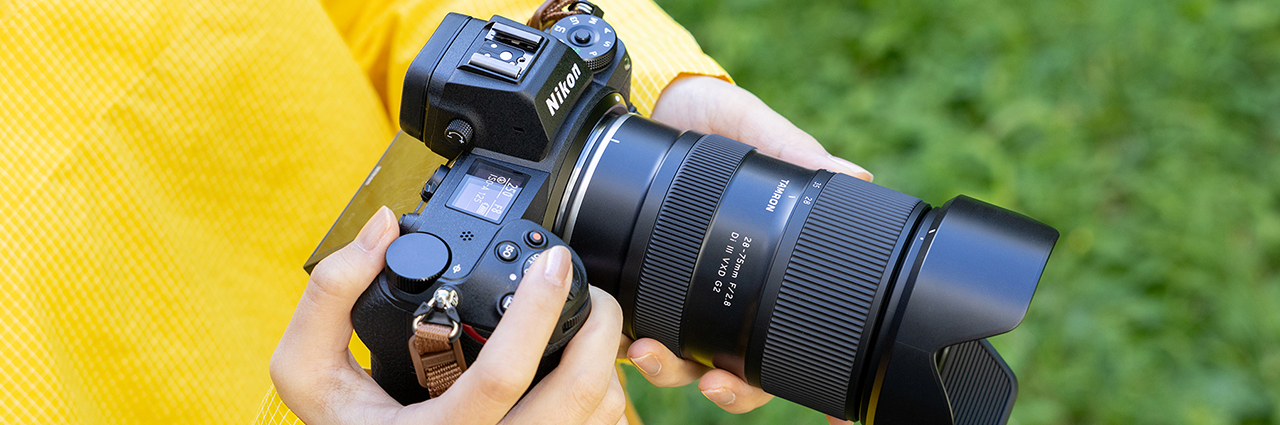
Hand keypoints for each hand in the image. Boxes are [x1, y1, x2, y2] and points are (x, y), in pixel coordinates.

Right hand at [271, 206, 627, 424]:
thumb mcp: (307, 371)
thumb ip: (330, 295)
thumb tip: (381, 226)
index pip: (503, 375)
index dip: (537, 312)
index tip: (552, 262)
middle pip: (579, 396)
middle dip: (600, 327)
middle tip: (587, 285)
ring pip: (601, 415)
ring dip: (604, 359)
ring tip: (584, 320)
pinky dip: (603, 391)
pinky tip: (576, 364)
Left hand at [626, 76, 865, 424]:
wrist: (650, 100)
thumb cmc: (712, 118)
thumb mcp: (754, 127)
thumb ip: (794, 151)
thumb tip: (855, 174)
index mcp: (761, 271)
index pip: (788, 342)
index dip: (813, 384)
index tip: (832, 414)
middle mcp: (717, 295)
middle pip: (733, 370)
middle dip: (727, 389)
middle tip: (714, 382)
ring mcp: (670, 297)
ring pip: (676, 363)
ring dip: (668, 371)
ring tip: (652, 353)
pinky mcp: (625, 285)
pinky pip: (620, 331)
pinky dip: (621, 343)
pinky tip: (621, 337)